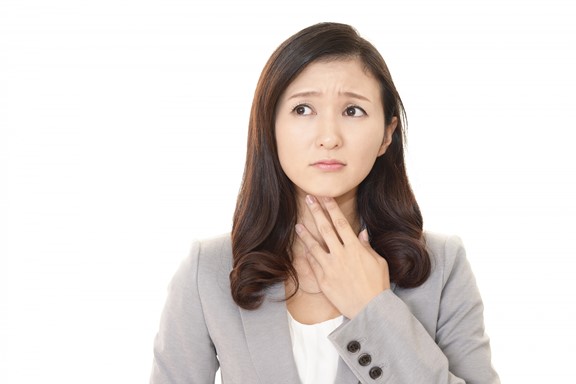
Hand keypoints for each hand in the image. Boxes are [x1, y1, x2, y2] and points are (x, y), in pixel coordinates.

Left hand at [295, 195, 390, 318]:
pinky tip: (304, 249)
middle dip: (316, 212)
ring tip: (298, 225)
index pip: (341, 223)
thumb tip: (362, 233)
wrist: (369, 310)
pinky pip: (313, 263)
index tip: (325, 197)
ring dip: (305, 234)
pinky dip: (308, 254)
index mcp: (355, 248)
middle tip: (309, 199)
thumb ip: (368, 246)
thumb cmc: (377, 286)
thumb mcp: (378, 262)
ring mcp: (330, 267)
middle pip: (325, 228)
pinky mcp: (323, 280)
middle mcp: (341, 255)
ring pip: (314, 246)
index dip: (332, 208)